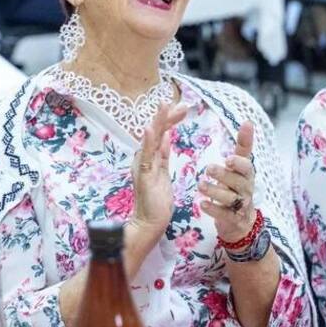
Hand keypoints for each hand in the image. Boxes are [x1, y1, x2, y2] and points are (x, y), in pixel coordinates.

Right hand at [130, 103, 186, 236]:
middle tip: (180, 103)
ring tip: (163, 105)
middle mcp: (143, 158)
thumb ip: (163, 154)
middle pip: (156, 131)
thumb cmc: (157, 201)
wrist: (150, 223)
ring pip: (151, 139)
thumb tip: (167, 134)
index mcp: (150, 156)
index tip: (183, 108)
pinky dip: (147, 141)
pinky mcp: (143, 175)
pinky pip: (145, 156)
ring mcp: (142, 165)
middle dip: (167, 115)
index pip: (161, 132)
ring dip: (158, 121)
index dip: (170, 119)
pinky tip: (149, 129)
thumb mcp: (163, 172)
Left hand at [200, 122, 256, 243]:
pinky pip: (224, 215)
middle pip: (238, 182)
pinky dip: (214, 210)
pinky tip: (202, 204)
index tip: (228, 159)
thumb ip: (243, 146)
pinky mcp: (234, 220)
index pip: (247, 167)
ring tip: (201, 186)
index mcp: (247, 175)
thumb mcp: (240, 166)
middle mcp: (247, 190)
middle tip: (208, 168)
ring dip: (215, 191)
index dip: (239, 163)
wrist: (240, 221)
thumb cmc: (238, 187)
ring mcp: (242, 206)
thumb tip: (248, 121)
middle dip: (224, 175)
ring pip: (230, 198)